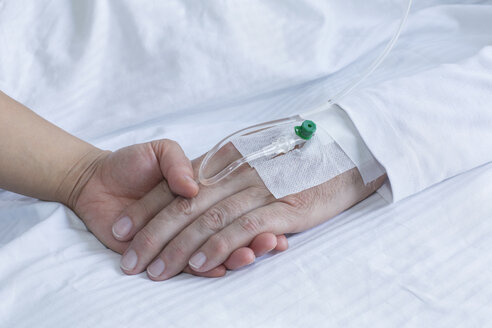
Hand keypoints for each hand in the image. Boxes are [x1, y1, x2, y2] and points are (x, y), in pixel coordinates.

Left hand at [73, 139, 284, 276]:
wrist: (93, 180)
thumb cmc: (128, 163)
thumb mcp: (158, 150)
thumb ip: (175, 162)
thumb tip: (192, 187)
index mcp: (199, 186)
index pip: (220, 200)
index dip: (240, 208)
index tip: (264, 219)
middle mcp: (197, 209)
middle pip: (218, 226)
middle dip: (240, 238)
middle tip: (260, 247)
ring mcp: (185, 230)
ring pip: (213, 242)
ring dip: (233, 253)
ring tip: (250, 256)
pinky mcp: (168, 249)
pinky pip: (191, 260)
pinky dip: (209, 266)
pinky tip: (226, 269)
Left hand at [117, 144, 384, 279]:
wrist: (341, 148)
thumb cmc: (296, 157)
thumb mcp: (251, 157)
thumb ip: (222, 171)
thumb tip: (195, 191)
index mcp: (224, 161)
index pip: (175, 187)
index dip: (146, 210)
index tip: (122, 230)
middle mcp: (234, 173)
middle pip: (183, 207)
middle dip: (152, 235)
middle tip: (130, 261)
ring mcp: (257, 189)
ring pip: (207, 220)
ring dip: (178, 247)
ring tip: (155, 270)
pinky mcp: (280, 205)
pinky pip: (242, 227)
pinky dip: (219, 245)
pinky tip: (200, 264)